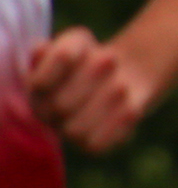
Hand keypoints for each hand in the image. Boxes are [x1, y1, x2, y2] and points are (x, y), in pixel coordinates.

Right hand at [28, 27, 156, 152]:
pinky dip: (116, 126)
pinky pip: (97, 145)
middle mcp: (45, 113)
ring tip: (122, 85)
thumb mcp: (78, 42)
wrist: (120, 75)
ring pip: (77, 131)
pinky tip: (132, 108)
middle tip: (113, 59)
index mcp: (35, 87)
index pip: (41, 83)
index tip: (87, 48)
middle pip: (61, 106)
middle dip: (91, 80)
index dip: (63, 65)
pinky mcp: (90, 145)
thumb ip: (63, 47)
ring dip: (105, 104)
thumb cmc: (92, 56)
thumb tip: (49, 52)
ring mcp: (66, 131)